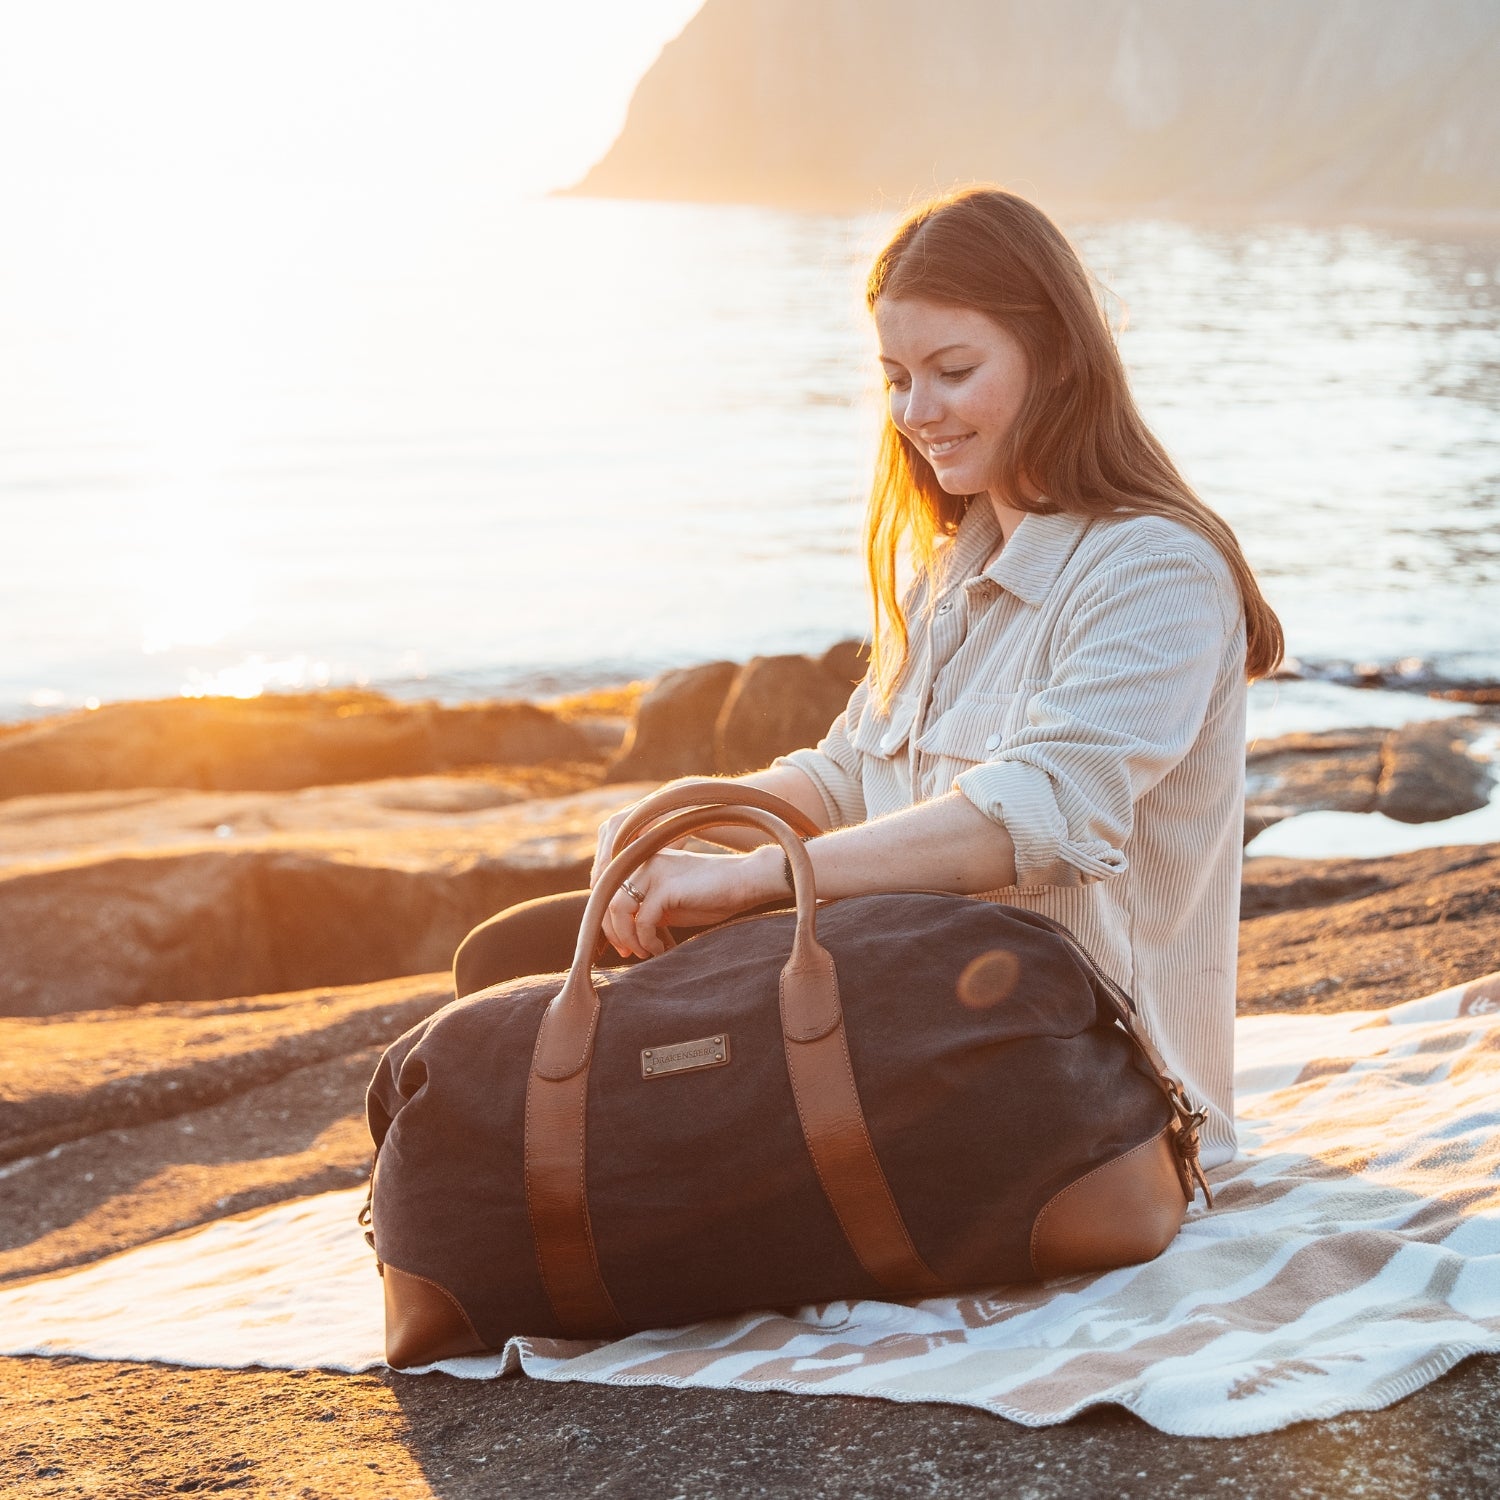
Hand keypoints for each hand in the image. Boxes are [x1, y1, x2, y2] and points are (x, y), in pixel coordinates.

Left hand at [601, 845, 784, 959]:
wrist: (745, 882)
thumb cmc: (712, 895)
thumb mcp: (670, 903)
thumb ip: (646, 909)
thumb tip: (623, 932)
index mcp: (642, 863)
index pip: (609, 893)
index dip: (609, 923)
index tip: (624, 947)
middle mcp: (643, 862)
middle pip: (608, 901)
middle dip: (614, 934)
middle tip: (628, 954)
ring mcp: (653, 871)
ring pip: (619, 909)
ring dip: (628, 938)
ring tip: (645, 952)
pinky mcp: (666, 886)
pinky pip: (642, 919)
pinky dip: (647, 940)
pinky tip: (660, 948)